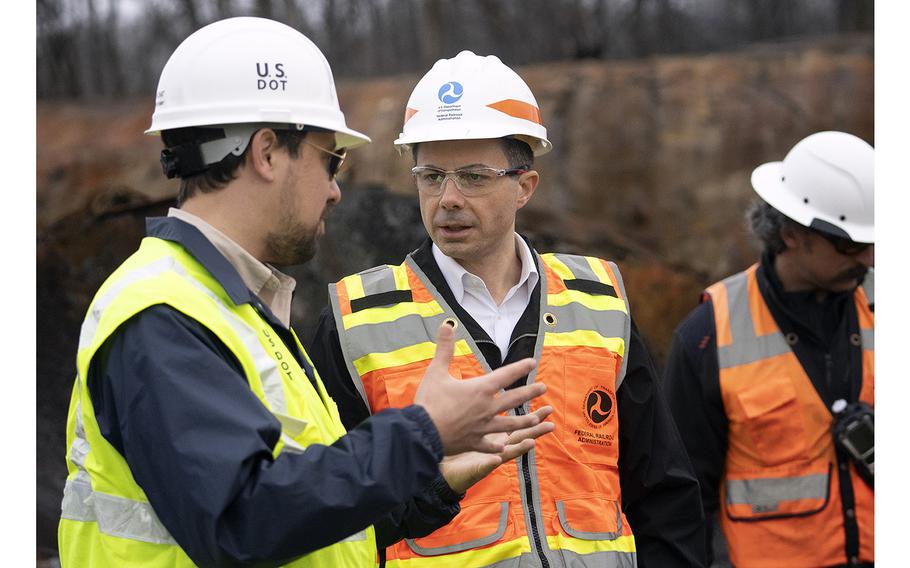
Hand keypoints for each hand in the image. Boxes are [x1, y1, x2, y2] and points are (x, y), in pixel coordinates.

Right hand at [414, 323, 547, 455]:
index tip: (532, 362)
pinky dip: (496, 447)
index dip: (520, 368)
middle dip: (530, 392)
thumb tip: (446, 324)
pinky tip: (502, 448)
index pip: (506, 375)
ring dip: (524, 421)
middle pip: (514, 399)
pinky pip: (489, 445)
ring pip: (509, 425)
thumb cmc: (429, 401)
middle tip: (544, 388)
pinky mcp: (474, 443)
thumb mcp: (436, 371)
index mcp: (480, 389)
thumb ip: (444, 349)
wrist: (421, 433)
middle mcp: (487, 408)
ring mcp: (482, 428)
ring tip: (536, 419)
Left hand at [440, 407, 555, 492]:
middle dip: (536, 428)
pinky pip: (483, 466)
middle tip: (551, 422)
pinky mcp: (476, 469)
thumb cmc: (462, 450)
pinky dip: (490, 463)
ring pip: (509, 452)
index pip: (520, 424)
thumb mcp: (477, 429)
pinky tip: (496, 459)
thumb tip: (492, 389)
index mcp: (500, 437)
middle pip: (521, 436)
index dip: (534, 416)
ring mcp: (490, 459)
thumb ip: (485, 410)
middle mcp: (500, 448)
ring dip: (520, 448)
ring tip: (531, 442)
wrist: (450, 474)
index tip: (548, 409)